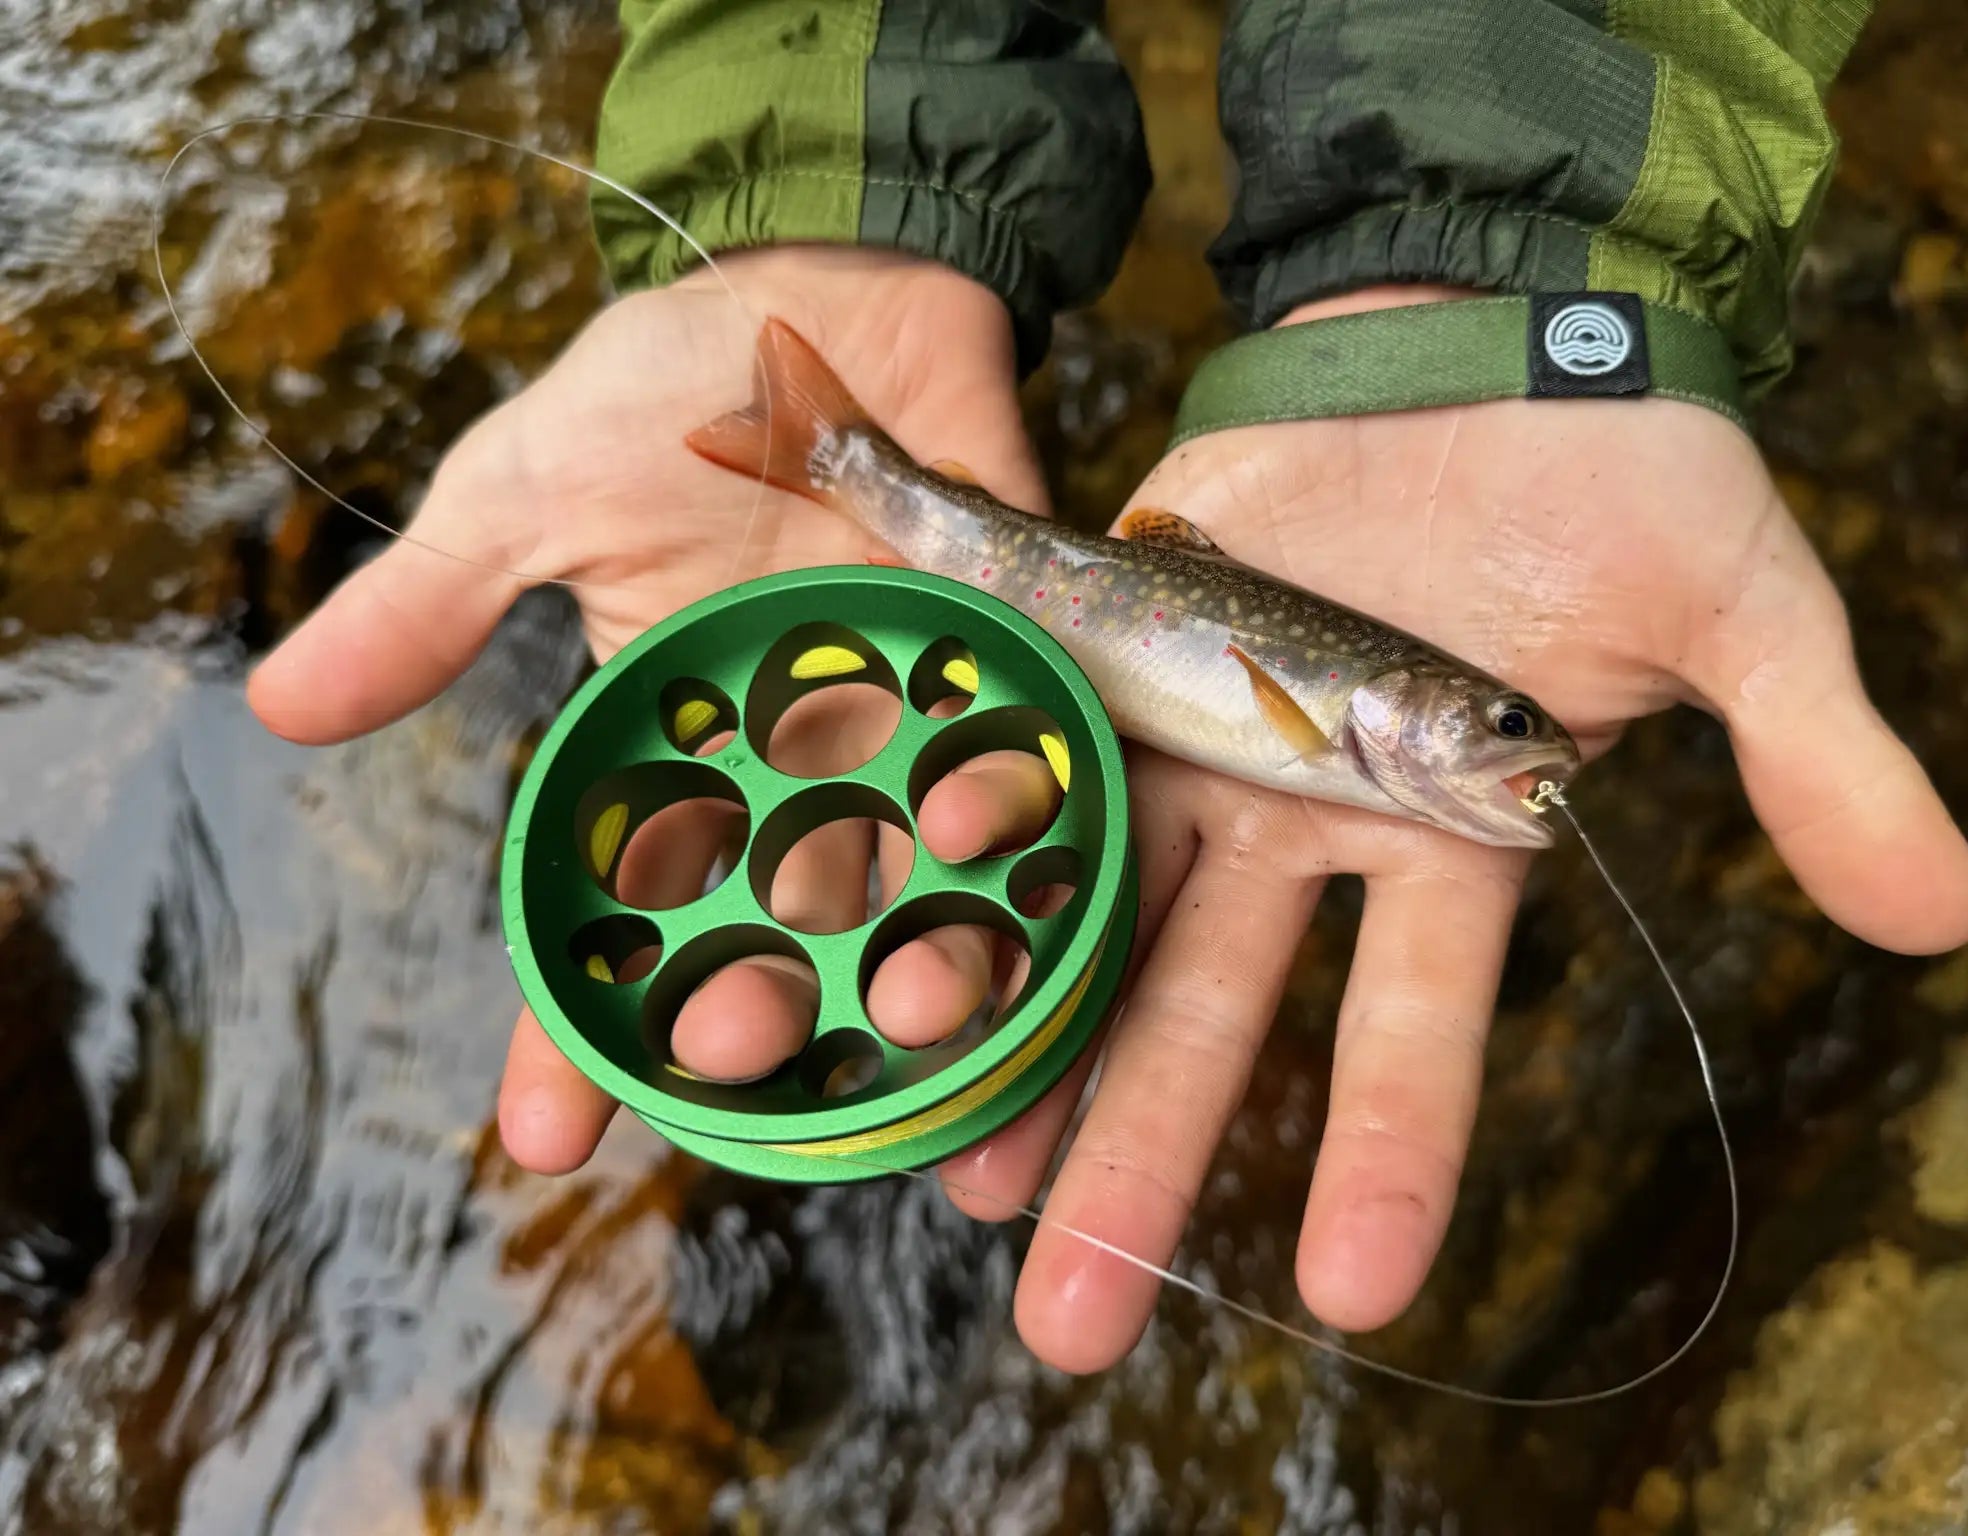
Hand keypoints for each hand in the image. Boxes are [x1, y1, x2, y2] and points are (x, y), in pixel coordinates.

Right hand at [247, 247, 1070, 1166]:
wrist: (827, 278)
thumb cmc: (662, 394)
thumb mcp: (527, 494)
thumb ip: (431, 606)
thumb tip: (279, 707)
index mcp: (678, 758)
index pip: (618, 921)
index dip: (579, 1036)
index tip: (543, 1140)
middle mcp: (798, 770)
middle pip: (774, 924)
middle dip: (751, 999)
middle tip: (725, 1049)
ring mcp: (911, 724)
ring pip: (916, 877)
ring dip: (913, 950)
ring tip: (907, 1010)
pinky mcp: (1018, 662)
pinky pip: (1035, 758)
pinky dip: (1031, 813)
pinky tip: (1021, 867)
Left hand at [936, 287, 1967, 1371]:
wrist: (1476, 332)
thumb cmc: (1622, 469)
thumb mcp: (1744, 612)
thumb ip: (1815, 760)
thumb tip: (1947, 912)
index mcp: (1450, 837)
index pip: (1417, 1028)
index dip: (1388, 1154)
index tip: (1352, 1291)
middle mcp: (1309, 819)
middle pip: (1212, 1013)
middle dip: (1145, 1158)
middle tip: (1070, 1323)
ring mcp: (1203, 740)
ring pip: (1099, 913)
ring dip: (1025, 1045)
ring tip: (952, 1183)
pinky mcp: (1116, 647)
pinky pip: (1035, 760)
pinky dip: (975, 845)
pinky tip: (901, 949)